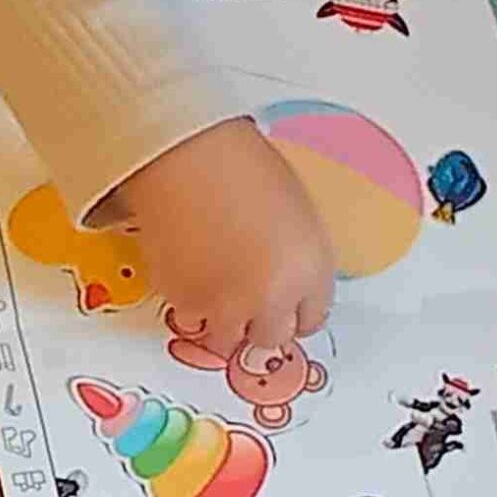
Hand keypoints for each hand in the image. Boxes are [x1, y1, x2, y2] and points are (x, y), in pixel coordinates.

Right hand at [113, 118, 335, 354]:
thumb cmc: (242, 167)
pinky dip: (190, 302)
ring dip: (224, 321)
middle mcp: (271, 297)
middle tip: (249, 299)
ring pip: (227, 339)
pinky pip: (190, 317)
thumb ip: (297, 260)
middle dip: (263, 322)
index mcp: (310, 271)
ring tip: (215, 288)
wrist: (186, 157)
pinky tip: (190, 268)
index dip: (296, 310)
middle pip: (272, 338)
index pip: (313, 319)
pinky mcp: (182, 302)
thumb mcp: (295, 213)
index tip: (285, 305)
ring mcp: (224, 305)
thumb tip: (287, 283)